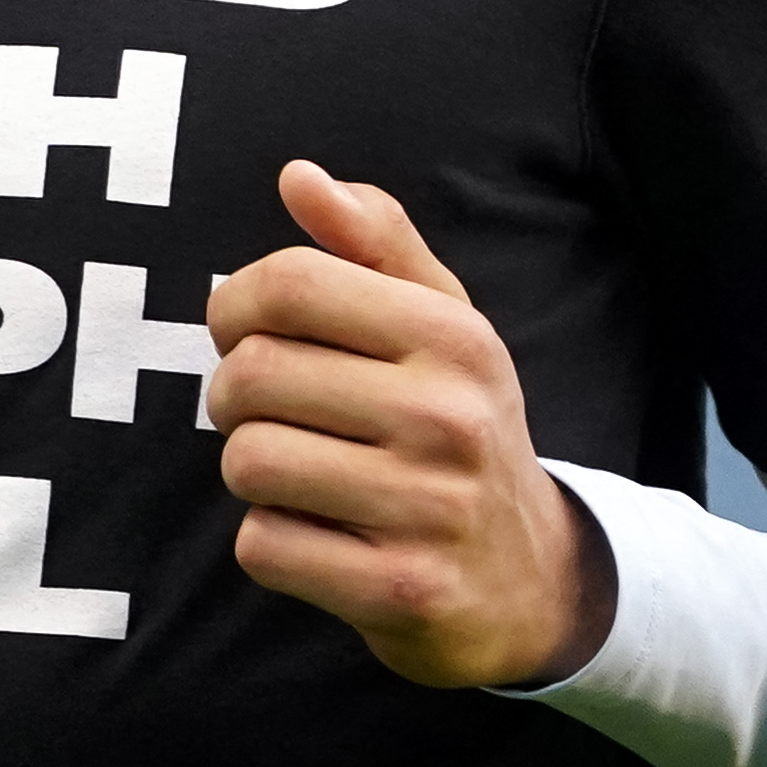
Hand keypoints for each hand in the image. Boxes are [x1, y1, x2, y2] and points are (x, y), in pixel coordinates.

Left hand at [206, 160, 614, 689]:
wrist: (532, 582)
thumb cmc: (459, 433)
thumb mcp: (443, 327)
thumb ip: (375, 242)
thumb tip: (299, 176)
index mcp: (454, 337)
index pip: (290, 283)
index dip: (234, 305)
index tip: (243, 332)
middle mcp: (449, 416)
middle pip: (251, 374)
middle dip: (234, 397)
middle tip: (273, 416)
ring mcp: (428, 509)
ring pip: (248, 462)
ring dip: (252, 473)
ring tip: (302, 476)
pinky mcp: (399, 590)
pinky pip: (263, 545)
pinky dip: (272, 543)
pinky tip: (323, 539)